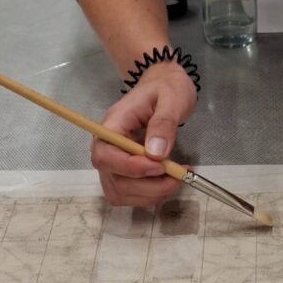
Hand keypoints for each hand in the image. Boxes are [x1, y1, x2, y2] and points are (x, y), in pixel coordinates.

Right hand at [91, 63, 196, 206]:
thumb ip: (163, 124)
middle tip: (178, 174)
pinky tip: (168, 181)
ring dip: (150, 194)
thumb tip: (156, 153)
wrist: (165, 87)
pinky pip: (129, 194)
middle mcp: (106, 147)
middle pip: (113, 180)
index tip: (160, 166)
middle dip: (148, 186)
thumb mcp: (171, 99)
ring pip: (120, 192)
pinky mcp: (124, 172)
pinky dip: (150, 195)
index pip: (104, 156)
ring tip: (177, 177)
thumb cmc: (167, 90)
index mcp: (112, 126)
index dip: (129, 168)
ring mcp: (114, 162)